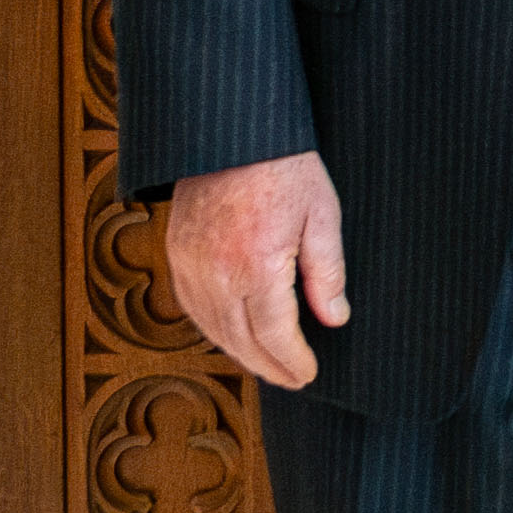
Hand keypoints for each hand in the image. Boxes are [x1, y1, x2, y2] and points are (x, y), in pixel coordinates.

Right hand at [164, 150, 346, 391]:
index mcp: (257, 265)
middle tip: (292, 379)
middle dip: (269, 366)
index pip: (275, 334)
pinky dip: (212, 328)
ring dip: (240, 353)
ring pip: (213, 328)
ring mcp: (191, 265)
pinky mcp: (177, 253)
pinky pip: (191, 306)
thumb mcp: (321, 214)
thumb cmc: (285, 167)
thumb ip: (327, 272)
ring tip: (267, 365)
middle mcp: (217, 273)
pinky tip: (231, 334)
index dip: (292, 360)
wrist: (233, 133)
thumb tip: (334, 317)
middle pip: (242, 340)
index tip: (308, 373)